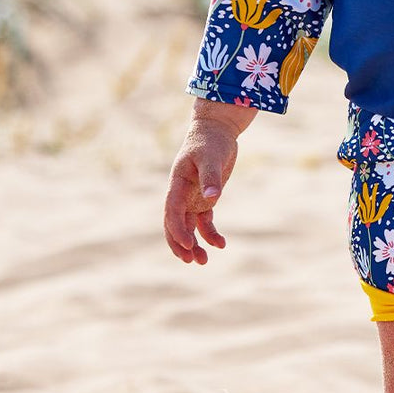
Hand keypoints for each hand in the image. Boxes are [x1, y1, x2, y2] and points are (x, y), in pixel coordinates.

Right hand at [163, 123, 238, 264]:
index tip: (188, 244)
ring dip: (193, 244)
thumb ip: (211, 177)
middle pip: (175, 224)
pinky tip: (220, 244)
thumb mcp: (212, 157)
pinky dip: (210, 234)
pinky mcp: (205, 199)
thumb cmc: (211, 142)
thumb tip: (213, 199)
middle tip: (192, 260)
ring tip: (203, 261)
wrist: (217, 131)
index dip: (177, 229)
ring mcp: (192, 198)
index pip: (172, 211)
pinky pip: (204, 222)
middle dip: (180, 244)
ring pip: (188, 227)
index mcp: (177, 183)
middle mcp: (181, 194)